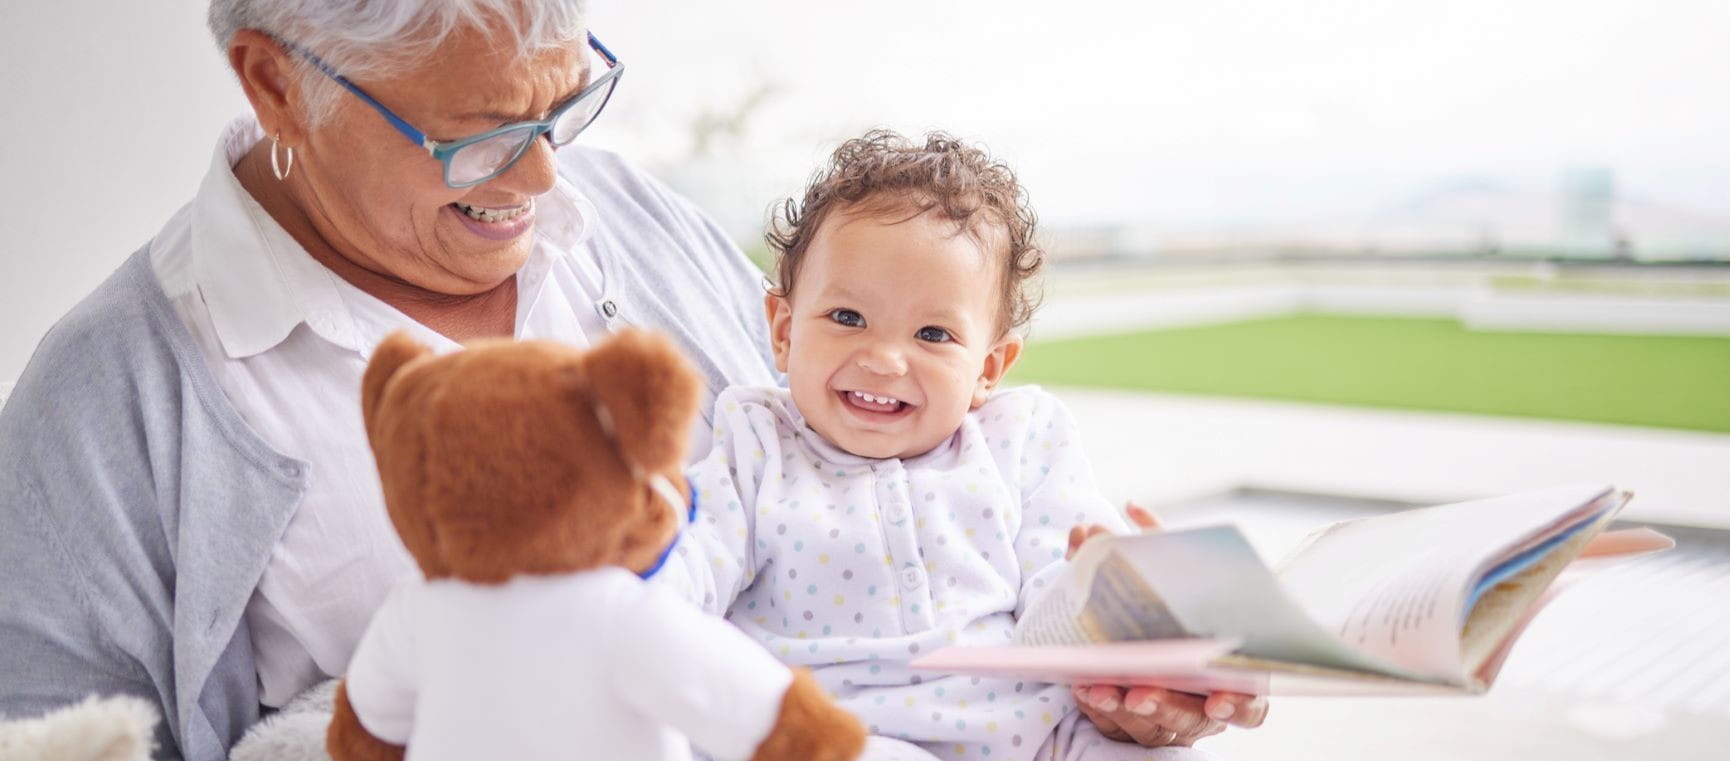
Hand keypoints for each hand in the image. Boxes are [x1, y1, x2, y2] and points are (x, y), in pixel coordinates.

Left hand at [1064, 503, 1270, 746]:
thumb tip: (1132, 507)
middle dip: (1166, 704)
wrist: (1142, 630)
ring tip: (1099, 688)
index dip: (1238, 703)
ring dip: (1125, 708)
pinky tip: (1085, 689)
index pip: (1250, 700)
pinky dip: (1103, 710)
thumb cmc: (1176, 601)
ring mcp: (1172, 717)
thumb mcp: (1170, 572)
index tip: (1217, 698)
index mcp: (1234, 669)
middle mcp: (1208, 700)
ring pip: (1154, 727)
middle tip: (1139, 693)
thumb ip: (1158, 545)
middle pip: (1194, 717)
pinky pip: (1121, 728)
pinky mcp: (1139, 723)